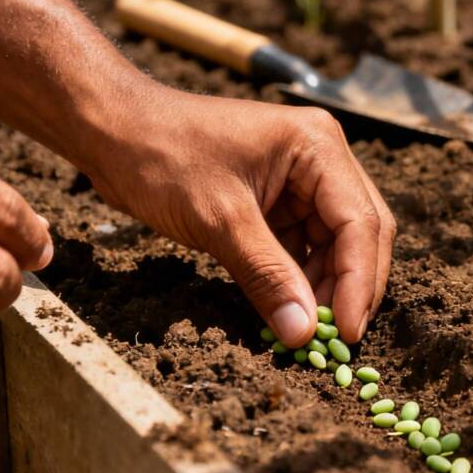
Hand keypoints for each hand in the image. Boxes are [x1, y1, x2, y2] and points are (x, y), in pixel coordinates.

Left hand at [84, 88, 394, 347]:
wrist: (113, 131)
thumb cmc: (162, 156)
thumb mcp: (218, 220)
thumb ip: (267, 275)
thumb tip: (303, 332)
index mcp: (317, 146)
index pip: (360, 221)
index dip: (358, 281)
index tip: (345, 334)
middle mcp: (320, 159)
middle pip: (359, 233)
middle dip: (350, 287)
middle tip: (337, 341)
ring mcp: (301, 180)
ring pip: (334, 245)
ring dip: (325, 288)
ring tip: (307, 330)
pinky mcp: (278, 201)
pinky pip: (303, 247)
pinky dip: (299, 280)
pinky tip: (289, 310)